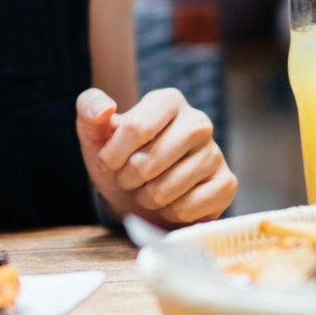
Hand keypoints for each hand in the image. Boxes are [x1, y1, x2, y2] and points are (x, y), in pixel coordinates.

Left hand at [76, 87, 236, 227]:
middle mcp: (198, 122)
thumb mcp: (94, 133)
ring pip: (167, 189)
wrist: (135, 192)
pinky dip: (170, 213)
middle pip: (148, 162)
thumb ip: (89, 109)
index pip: (136, 128)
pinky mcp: (226, 184)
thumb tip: (104, 109)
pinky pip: (189, 208)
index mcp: (168, 101)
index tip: (108, 161)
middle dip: (127, 179)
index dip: (113, 155)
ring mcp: (216, 153)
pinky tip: (170, 202)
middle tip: (129, 178)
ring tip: (148, 189)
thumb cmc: (117, 158)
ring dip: (146, 198)